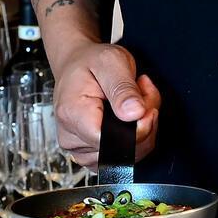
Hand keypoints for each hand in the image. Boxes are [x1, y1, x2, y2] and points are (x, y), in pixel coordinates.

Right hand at [51, 42, 160, 166]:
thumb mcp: (111, 62)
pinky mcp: (91, 153)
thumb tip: (135, 114)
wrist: (76, 64)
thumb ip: (123, 89)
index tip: (147, 106)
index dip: (138, 129)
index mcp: (72, 114)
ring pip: (127, 155)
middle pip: (121, 150)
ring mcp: (79, 149)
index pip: (112, 142)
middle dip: (144, 124)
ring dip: (142, 129)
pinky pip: (123, 155)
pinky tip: (132, 114)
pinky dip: (136, 136)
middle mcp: (71, 137)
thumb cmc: (91, 62)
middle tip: (144, 93)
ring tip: (136, 99)